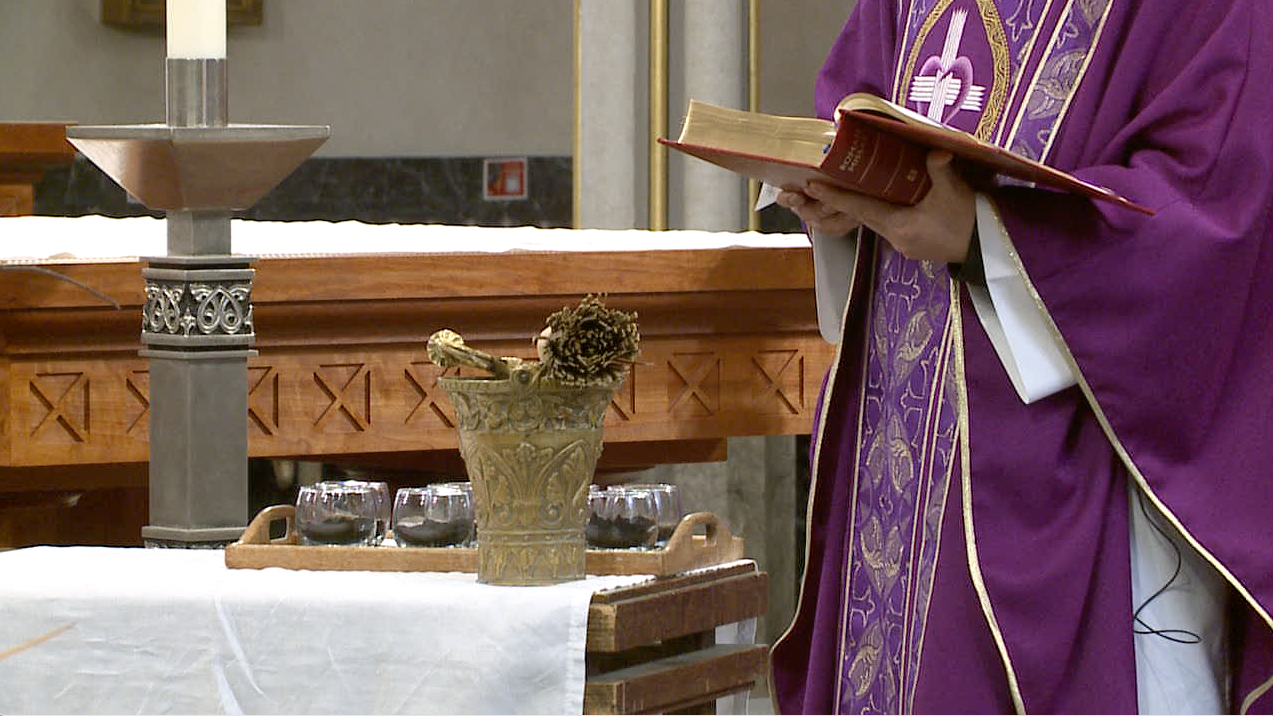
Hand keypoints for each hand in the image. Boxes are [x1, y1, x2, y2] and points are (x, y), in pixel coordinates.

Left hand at [783, 150, 976, 263]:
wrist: (988, 248)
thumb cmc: (969, 220)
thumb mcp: (954, 192)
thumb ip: (941, 170)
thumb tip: (935, 150)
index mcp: (899, 226)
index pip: (860, 209)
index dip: (836, 196)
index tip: (813, 186)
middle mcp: (896, 238)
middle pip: (864, 216)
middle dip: (844, 200)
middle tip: (823, 182)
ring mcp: (905, 244)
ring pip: (877, 220)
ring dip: (864, 205)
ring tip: (849, 187)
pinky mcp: (915, 245)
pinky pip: (891, 225)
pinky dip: (883, 211)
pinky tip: (885, 199)